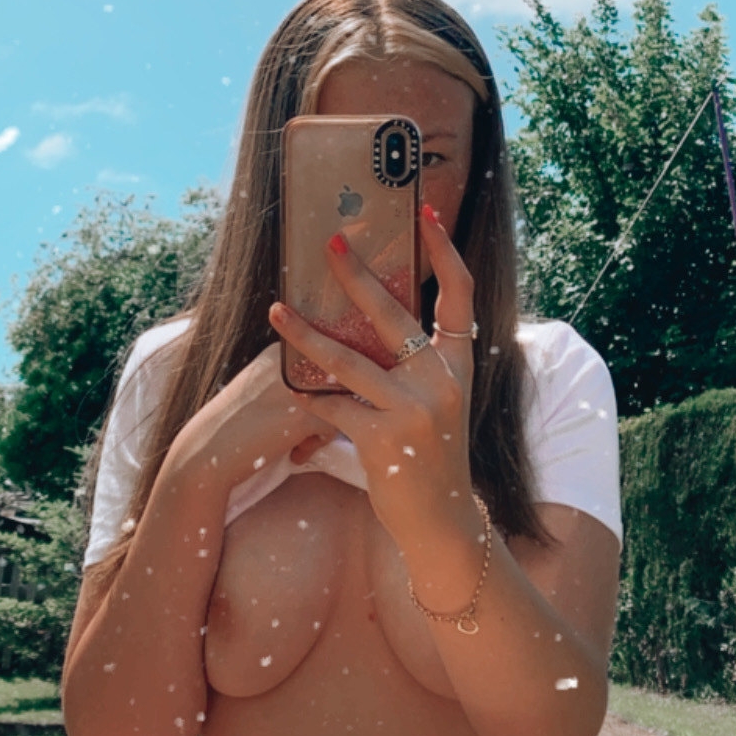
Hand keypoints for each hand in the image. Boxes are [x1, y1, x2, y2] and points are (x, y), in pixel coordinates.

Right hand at [165, 340, 331, 500]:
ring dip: (321, 426)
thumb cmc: (239, 423)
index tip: (293, 410)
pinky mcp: (304, 413)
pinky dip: (314, 445)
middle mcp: (292, 358)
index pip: (327, 363)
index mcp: (282, 347)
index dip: (319, 391)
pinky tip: (293, 451)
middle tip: (296, 427)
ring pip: (340, 404)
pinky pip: (333, 428)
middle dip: (325, 408)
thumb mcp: (266, 386)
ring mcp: (299, 384)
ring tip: (295, 440)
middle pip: (338, 382)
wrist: (208, 450)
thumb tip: (342, 386)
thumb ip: (297, 378)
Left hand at [268, 205, 476, 546]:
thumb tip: (376, 311)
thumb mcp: (438, 401)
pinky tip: (291, 391)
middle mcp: (441, 381)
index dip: (445, 253)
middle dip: (355, 274)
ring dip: (304, 334)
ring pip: (346, 360)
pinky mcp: (383, 438)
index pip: (459, 296)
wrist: (441, 520)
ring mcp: (413, 409)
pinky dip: (309, 400)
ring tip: (276, 311)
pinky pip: (332, 407)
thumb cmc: (431, 454)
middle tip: (329, 241)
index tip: (428, 215)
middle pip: (392, 314)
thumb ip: (417, 362)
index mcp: (458, 365)